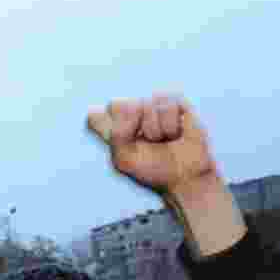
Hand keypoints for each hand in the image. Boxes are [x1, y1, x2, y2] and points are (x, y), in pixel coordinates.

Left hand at [86, 94, 215, 195]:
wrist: (185, 176)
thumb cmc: (153, 169)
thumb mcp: (124, 159)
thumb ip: (117, 134)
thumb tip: (136, 107)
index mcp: (112, 128)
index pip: (94, 116)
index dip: (108, 128)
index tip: (123, 144)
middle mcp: (129, 113)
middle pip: (116, 104)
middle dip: (131, 127)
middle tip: (145, 142)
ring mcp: (151, 106)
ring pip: (144, 104)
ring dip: (155, 130)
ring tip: (162, 140)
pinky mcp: (175, 103)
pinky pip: (167, 104)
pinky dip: (171, 124)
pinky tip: (175, 133)